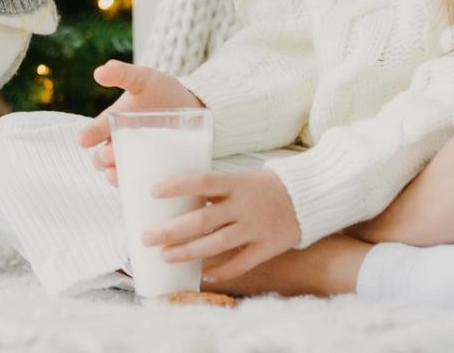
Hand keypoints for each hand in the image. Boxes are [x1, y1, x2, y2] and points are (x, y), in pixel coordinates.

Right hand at [76, 61, 204, 184]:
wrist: (193, 107)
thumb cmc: (163, 91)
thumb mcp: (144, 79)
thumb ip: (123, 74)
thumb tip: (100, 71)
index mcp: (113, 122)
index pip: (94, 131)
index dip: (87, 135)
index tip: (83, 139)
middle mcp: (120, 144)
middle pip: (101, 157)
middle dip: (102, 158)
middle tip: (110, 154)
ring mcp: (136, 159)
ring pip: (117, 174)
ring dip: (114, 176)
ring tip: (118, 175)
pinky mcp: (153, 172)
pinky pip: (140, 186)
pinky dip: (137, 190)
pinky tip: (141, 190)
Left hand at [138, 168, 301, 281]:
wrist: (307, 198)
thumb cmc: (262, 187)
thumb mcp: (238, 180)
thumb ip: (213, 190)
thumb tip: (174, 199)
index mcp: (235, 184)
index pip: (201, 181)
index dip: (176, 186)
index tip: (152, 192)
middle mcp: (244, 207)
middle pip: (202, 221)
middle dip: (171, 231)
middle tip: (146, 237)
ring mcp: (255, 229)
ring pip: (217, 245)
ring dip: (188, 252)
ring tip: (165, 256)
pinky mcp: (267, 248)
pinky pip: (241, 263)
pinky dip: (222, 271)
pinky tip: (203, 274)